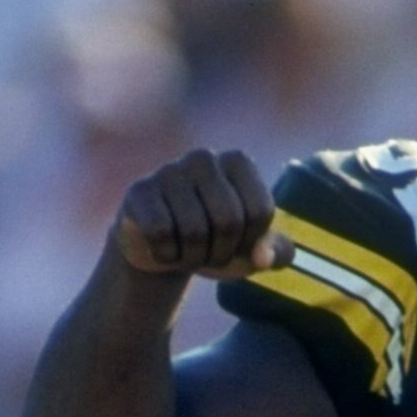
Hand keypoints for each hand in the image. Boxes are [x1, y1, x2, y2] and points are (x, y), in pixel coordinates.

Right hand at [114, 148, 290, 278]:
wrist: (164, 251)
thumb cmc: (216, 244)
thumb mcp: (253, 251)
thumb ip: (276, 253)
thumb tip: (263, 257)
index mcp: (239, 162)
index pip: (260, 212)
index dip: (251, 242)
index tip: (237, 243)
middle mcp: (204, 158)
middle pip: (228, 221)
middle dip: (221, 253)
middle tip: (208, 252)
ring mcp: (168, 171)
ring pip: (193, 231)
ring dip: (193, 258)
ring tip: (186, 251)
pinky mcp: (139, 191)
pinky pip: (161, 234)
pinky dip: (166, 254)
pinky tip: (163, 247)